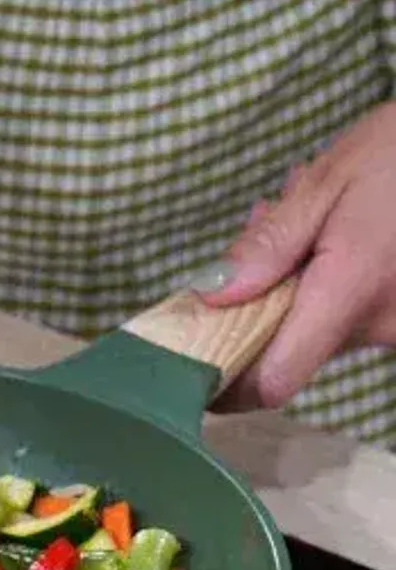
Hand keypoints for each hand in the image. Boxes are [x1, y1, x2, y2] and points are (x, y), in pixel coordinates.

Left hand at [195, 102, 395, 408]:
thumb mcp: (328, 182)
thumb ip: (268, 246)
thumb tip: (211, 296)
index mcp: (350, 293)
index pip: (273, 381)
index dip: (227, 387)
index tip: (193, 371)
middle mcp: (377, 326)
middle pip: (284, 353)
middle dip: (251, 312)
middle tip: (250, 245)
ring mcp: (394, 328)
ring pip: (310, 333)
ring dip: (284, 292)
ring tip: (294, 226)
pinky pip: (341, 320)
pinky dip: (317, 289)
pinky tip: (323, 240)